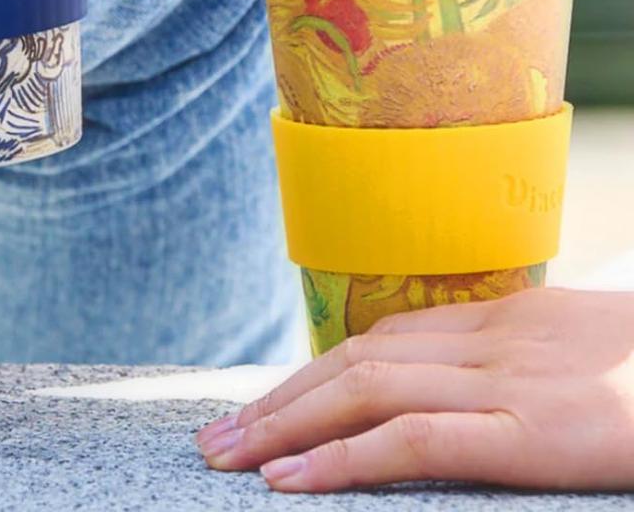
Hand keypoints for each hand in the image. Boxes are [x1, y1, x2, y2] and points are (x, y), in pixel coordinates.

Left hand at [197, 288, 633, 491]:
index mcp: (502, 320)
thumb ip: (521, 359)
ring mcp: (505, 382)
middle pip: (355, 360)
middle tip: (218, 433)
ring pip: (364, 391)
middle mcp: (489, 340)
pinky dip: (342, 459)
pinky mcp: (529, 433)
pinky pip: (413, 442)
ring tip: (228, 456)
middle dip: (279, 398)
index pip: (382, 339)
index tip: (271, 401)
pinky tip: (290, 483)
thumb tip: (471, 386)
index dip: (317, 371)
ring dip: (286, 424)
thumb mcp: (583, 349)